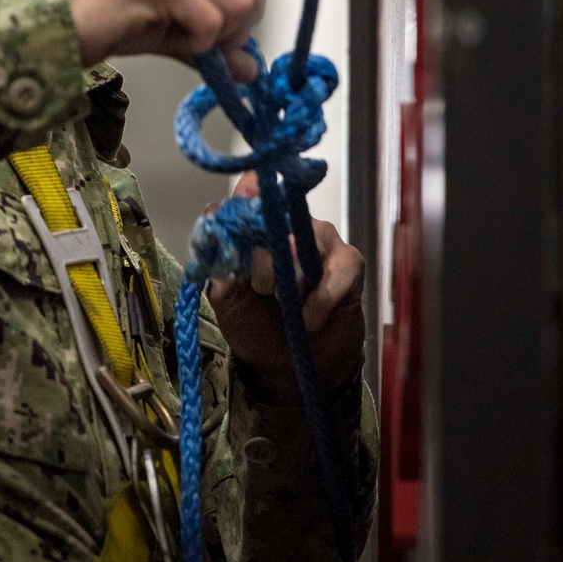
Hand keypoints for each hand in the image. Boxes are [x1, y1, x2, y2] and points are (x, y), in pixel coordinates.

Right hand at [50, 0, 265, 81]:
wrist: (52, 19)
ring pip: (240, 3)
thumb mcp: (171, 26)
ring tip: (176, 39)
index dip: (246, 11)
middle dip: (237, 28)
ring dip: (216, 37)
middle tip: (199, 44)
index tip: (220, 36)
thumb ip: (214, 41)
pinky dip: (195, 44)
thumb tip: (252, 71)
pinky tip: (161, 36)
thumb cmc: (105, 18)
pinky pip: (211, 21)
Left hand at [208, 173, 364, 399]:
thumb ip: (219, 256)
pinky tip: (309, 320)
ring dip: (292, 287)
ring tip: (289, 312)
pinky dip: (319, 302)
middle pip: (276, 223)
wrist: (287, 369)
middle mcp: (289, 224)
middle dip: (264, 267)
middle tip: (263, 293)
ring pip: (304, 248)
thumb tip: (214, 211)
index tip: (241, 212)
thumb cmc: (254, 326)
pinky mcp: (349, 262)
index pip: (250, 191)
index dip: (246, 199)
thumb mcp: (225, 295)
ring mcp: (321, 239)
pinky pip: (336, 272)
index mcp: (256, 227)